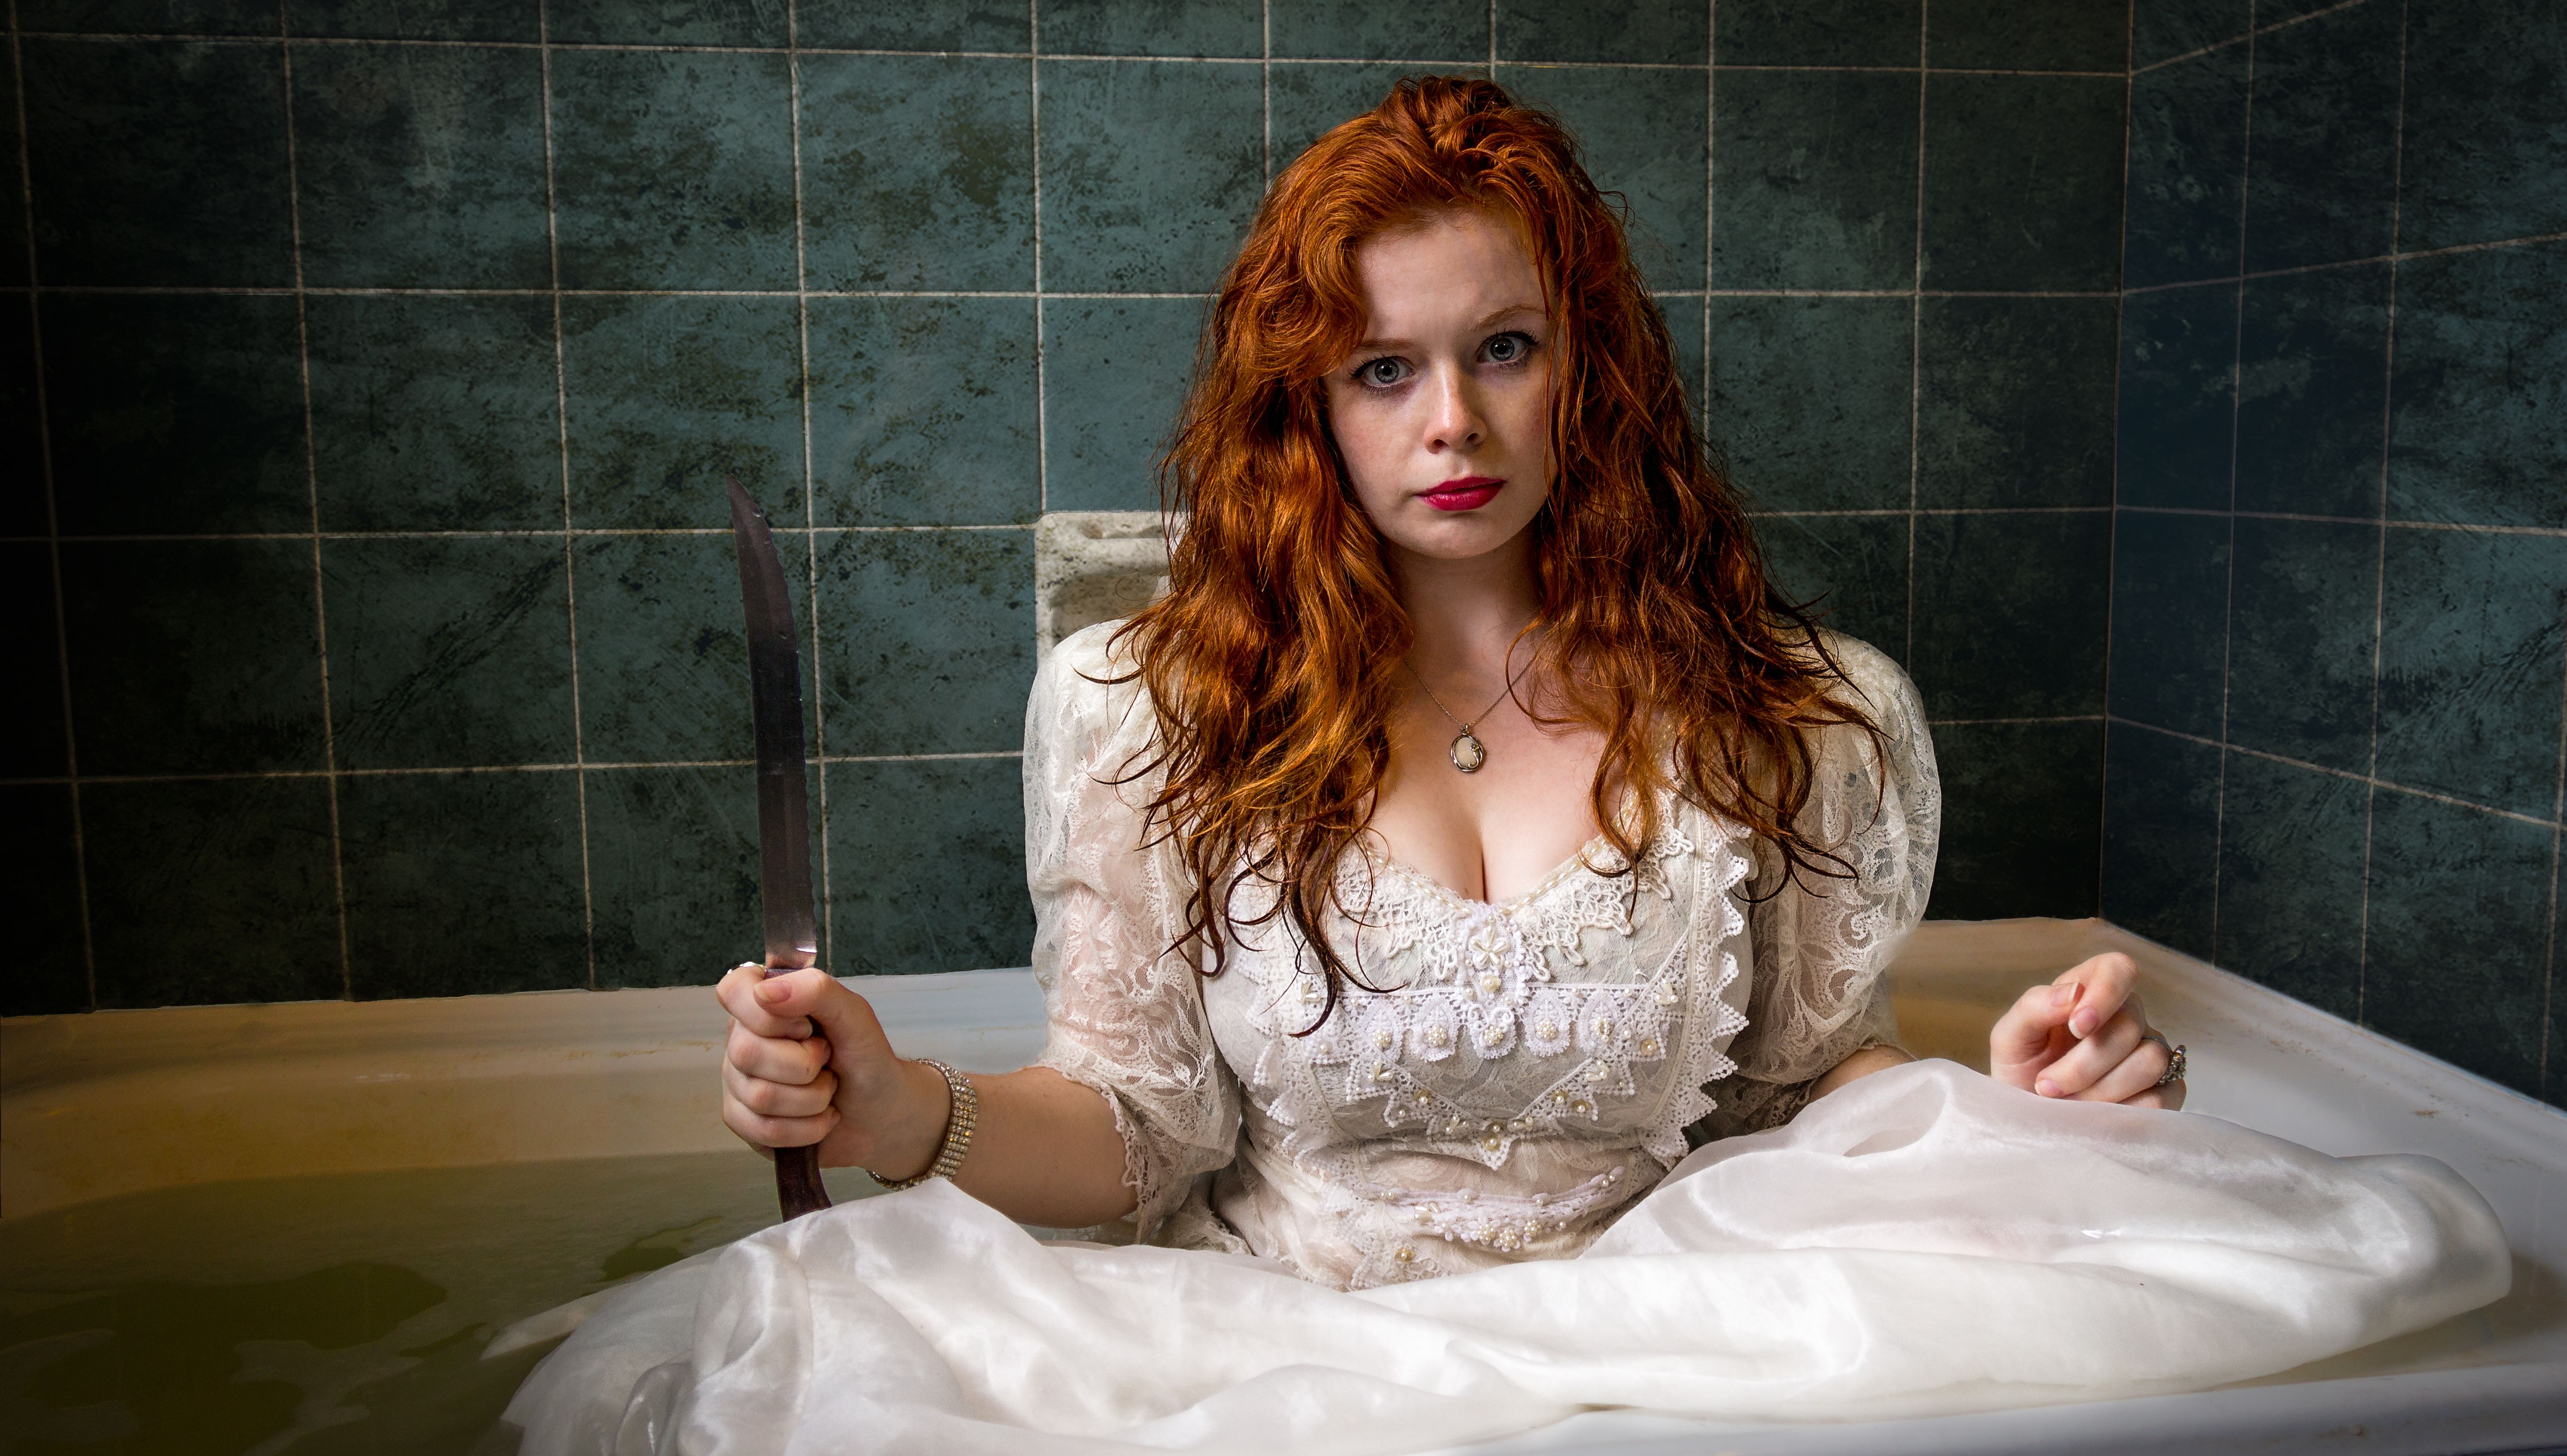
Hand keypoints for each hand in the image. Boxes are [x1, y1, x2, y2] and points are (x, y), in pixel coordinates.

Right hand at [715, 964, 952, 1176]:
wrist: (881, 1114)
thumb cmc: (865, 1059)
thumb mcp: (855, 1016)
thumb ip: (817, 990)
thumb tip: (765, 992)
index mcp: (764, 1003)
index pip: (733, 990)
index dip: (769, 1015)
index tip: (806, 1027)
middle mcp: (742, 1039)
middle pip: (746, 1052)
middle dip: (805, 1064)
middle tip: (827, 1062)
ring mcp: (738, 1082)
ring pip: (760, 1096)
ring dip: (813, 1099)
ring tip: (828, 1089)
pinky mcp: (744, 1122)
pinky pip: (764, 1130)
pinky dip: (807, 1128)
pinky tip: (820, 1117)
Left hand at [1989, 952, 2185, 1109]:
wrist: (2027, 1116)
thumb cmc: (2019, 1069)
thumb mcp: (2010, 1037)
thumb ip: (2034, 1007)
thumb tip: (2073, 993)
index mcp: (2090, 991)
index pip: (2119, 969)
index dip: (2105, 994)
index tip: (2076, 1027)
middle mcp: (2127, 1017)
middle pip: (2129, 1027)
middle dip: (2083, 1065)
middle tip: (2047, 1085)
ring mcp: (2150, 1053)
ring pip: (2150, 1062)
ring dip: (2100, 1090)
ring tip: (2067, 1102)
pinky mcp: (2165, 1091)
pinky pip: (2161, 1099)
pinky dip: (2122, 1112)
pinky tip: (2094, 1115)